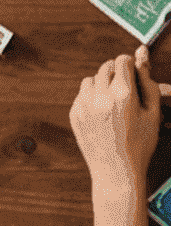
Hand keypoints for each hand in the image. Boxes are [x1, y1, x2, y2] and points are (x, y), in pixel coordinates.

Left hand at [71, 47, 169, 196]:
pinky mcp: (74, 113)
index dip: (130, 65)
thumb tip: (141, 53)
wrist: (117, 173)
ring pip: (91, 79)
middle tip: (126, 88)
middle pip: (106, 67)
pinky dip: (92, 98)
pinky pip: (82, 94)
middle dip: (116, 72)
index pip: (122, 61)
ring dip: (102, 83)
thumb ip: (147, 81)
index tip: (133, 73)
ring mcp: (84, 104)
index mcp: (123, 95)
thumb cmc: (140, 144)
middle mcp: (100, 96)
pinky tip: (104, 114)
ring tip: (115, 102)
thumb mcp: (152, 114)